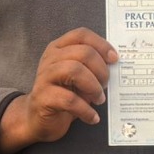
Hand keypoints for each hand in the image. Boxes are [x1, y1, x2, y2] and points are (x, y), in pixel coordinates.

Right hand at [0, 28, 117, 153]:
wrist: (39, 118)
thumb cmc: (64, 95)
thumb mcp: (79, 77)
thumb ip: (93, 67)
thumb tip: (115, 64)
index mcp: (59, 48)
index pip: (81, 35)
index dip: (101, 44)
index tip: (114, 59)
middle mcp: (50, 59)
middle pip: (83, 52)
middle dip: (101, 70)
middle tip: (105, 85)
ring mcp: (44, 77)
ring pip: (74, 70)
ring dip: (94, 87)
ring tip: (99, 99)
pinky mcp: (42, 97)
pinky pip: (69, 100)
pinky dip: (86, 110)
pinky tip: (92, 117)